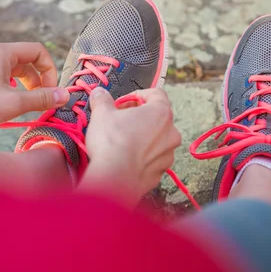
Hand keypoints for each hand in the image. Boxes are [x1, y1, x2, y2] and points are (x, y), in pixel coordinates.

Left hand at [0, 42, 69, 131]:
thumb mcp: (13, 103)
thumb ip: (42, 98)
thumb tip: (65, 95)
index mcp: (1, 52)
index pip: (38, 51)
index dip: (50, 70)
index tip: (50, 92)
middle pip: (25, 61)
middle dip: (38, 81)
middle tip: (40, 102)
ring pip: (11, 70)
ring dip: (23, 86)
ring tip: (23, 105)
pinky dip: (8, 88)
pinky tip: (3, 105)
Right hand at [81, 88, 181, 204]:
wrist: (115, 178)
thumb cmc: (112, 142)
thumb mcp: (102, 113)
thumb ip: (102, 99)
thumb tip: (99, 93)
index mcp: (161, 113)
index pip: (156, 94)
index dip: (136, 95)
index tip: (122, 103)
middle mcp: (171, 133)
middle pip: (157, 117)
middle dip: (138, 117)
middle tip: (118, 121)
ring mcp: (168, 155)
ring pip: (156, 140)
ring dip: (141, 137)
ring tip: (121, 141)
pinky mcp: (160, 172)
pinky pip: (152, 159)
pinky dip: (140, 157)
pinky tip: (124, 158)